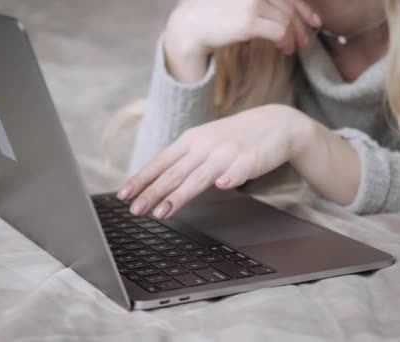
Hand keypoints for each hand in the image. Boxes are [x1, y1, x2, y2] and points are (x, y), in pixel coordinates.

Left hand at [118, 104, 318, 218]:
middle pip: (174, 173)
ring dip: (179, 195)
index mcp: (190, 141)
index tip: (123, 195)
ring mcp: (227, 152)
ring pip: (199, 177)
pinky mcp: (250, 159)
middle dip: (152, 193)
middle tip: (135, 210)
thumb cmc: (233, 138)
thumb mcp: (203, 143)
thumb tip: (153, 182)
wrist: (276, 123)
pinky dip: (230, 178)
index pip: (160, 163)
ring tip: (162, 212)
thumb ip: (181, 161)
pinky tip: (223, 187)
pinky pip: (238, 170)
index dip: (141, 179)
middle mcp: (204, 146)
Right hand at [165, 0, 321, 81]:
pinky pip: (279, 31)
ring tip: (291, 48)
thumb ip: (259, 3)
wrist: (189, 28)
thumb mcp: (236, 2)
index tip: (313, 21)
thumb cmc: (211, 16)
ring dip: (293, 36)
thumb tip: (282, 13)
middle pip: (289, 5)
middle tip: (306, 39)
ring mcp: (252, 2)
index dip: (304, 7)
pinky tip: (284, 49)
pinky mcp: (249, 20)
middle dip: (301, 24)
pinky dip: (286, 41)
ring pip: (287, 19)